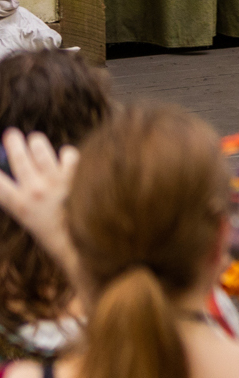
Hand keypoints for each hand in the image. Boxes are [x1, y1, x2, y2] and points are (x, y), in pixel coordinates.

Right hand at [0, 128, 79, 282]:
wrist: (88, 243)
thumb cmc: (54, 231)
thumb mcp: (27, 218)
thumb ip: (18, 196)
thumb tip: (12, 171)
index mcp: (19, 205)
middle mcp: (35, 191)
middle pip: (17, 155)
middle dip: (12, 140)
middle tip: (11, 134)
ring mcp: (58, 182)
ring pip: (40, 147)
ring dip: (37, 143)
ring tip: (36, 143)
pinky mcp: (78, 176)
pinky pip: (68, 153)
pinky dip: (66, 154)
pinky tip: (66, 159)